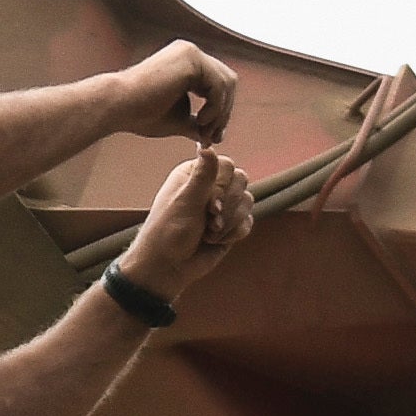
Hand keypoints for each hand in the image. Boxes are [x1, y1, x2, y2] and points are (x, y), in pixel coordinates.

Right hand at [111, 42, 236, 144]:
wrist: (118, 106)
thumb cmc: (139, 114)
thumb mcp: (177, 120)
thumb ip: (196, 123)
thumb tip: (213, 136)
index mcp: (187, 64)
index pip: (218, 84)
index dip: (221, 111)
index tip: (211, 136)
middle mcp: (191, 53)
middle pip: (228, 81)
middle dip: (224, 112)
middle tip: (212, 136)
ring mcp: (192, 53)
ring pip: (226, 82)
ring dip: (221, 112)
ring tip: (204, 130)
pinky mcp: (191, 59)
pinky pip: (219, 84)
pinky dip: (216, 106)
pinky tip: (201, 120)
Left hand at [127, 145, 256, 304]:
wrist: (168, 268)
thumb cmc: (169, 233)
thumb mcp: (185, 202)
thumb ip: (202, 176)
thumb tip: (208, 147)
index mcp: (194, 175)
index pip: (227, 165)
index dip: (223, 186)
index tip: (209, 204)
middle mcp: (209, 187)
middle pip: (241, 182)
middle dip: (227, 206)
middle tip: (208, 221)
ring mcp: (222, 206)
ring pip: (247, 202)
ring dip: (229, 222)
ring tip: (208, 234)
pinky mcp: (230, 225)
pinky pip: (248, 221)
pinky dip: (234, 233)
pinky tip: (216, 241)